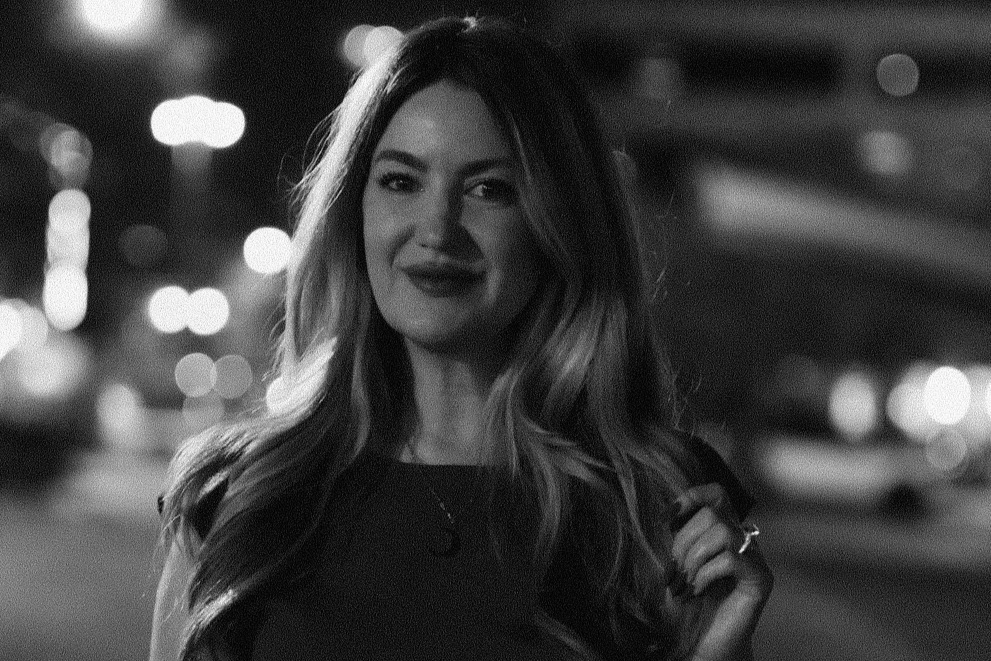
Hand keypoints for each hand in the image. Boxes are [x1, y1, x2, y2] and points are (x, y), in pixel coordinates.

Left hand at [667, 483, 772, 660]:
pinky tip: (698, 591)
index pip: (716, 494)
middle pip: (714, 514)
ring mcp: (755, 559)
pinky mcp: (761, 579)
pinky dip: (706, 573)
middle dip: (684, 541)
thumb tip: (666, 514)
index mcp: (722, 531)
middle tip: (673, 572)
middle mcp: (743, 540)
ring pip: (723, 532)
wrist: (700, 645)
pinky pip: (732, 558)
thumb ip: (674, 536)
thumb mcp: (672, 564)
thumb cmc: (685, 605)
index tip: (666, 519)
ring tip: (684, 583)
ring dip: (694, 558)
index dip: (691, 498)